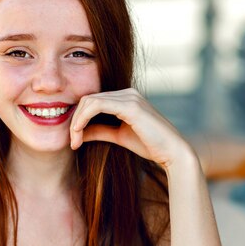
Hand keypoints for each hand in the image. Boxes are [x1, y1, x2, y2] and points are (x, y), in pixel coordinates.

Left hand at [70, 88, 192, 168]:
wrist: (172, 152)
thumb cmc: (150, 145)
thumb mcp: (118, 136)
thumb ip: (99, 131)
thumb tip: (78, 132)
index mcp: (126, 97)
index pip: (93, 101)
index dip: (78, 118)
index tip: (74, 140)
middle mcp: (128, 92)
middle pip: (88, 99)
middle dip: (74, 120)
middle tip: (71, 142)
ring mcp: (130, 97)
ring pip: (89, 101)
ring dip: (76, 121)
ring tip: (74, 141)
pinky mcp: (130, 106)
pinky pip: (97, 105)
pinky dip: (83, 118)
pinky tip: (79, 133)